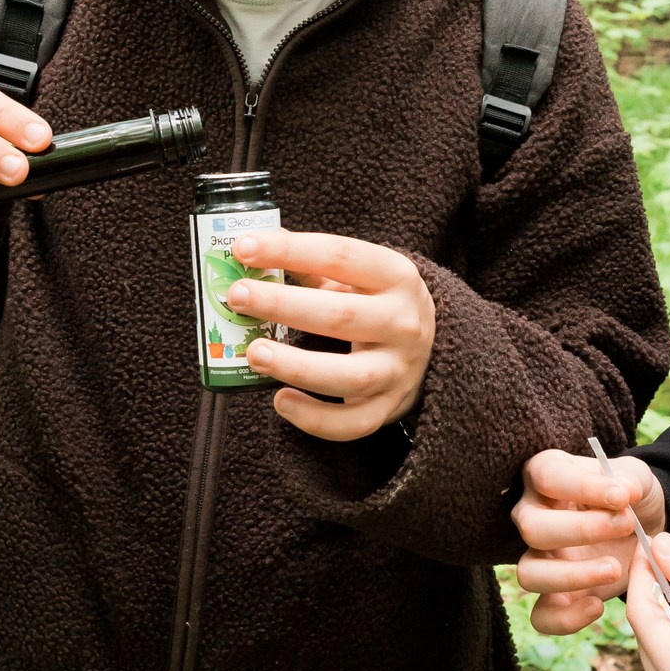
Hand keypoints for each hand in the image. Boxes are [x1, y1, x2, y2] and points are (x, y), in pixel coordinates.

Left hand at [219, 231, 434, 440]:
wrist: (432, 348)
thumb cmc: (378, 303)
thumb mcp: (360, 275)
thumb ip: (312, 263)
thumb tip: (250, 247)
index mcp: (396, 276)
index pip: (340, 256)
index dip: (290, 251)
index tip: (243, 248)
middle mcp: (403, 323)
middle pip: (341, 315)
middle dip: (283, 305)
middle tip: (237, 297)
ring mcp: (399, 370)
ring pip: (350, 376)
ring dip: (297, 366)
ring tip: (254, 354)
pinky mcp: (388, 408)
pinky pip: (352, 423)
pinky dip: (315, 418)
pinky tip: (281, 401)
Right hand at [513, 449, 664, 634]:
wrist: (643, 530)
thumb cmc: (628, 496)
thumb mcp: (635, 478)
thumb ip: (630, 480)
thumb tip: (623, 492)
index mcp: (545, 475)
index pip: (548, 476)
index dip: (583, 487)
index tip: (622, 497)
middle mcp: (531, 515)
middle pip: (532, 528)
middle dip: (581, 530)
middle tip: (626, 525)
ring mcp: (538, 558)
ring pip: (528, 573)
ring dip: (572, 575)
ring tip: (614, 569)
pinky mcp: (552, 594)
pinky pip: (540, 616)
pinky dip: (566, 619)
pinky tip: (597, 606)